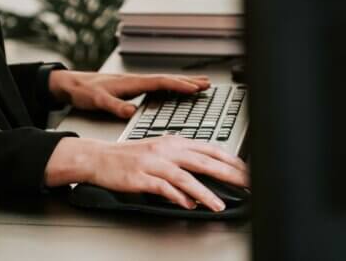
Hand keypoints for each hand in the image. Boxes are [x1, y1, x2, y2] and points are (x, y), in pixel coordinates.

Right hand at [45, 135, 248, 211]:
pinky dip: (177, 196)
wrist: (98, 157)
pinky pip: (163, 187)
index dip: (231, 160)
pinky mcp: (140, 177)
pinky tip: (188, 204)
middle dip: (228, 174)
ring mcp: (152, 163)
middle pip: (203, 160)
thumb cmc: (128, 156)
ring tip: (219, 204)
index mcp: (172, 141)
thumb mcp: (159, 151)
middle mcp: (165, 150)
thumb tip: (206, 173)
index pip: (209, 148)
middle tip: (247, 185)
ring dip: (204, 192)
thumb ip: (182, 160)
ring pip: (185, 176)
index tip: (248, 171)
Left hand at [48, 71, 209, 118]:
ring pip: (162, 81)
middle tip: (207, 84)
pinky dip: (169, 87)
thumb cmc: (82, 91)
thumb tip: (131, 112)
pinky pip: (156, 86)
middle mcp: (134, 81)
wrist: (68, 84)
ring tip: (198, 84)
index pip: (160, 82)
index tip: (196, 88)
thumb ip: (114, 106)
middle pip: (166, 79)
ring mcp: (132, 83)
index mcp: (130, 83)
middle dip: (187, 81)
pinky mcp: (129, 88)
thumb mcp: (97, 101)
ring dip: (181, 82)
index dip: (179, 85)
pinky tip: (174, 90)